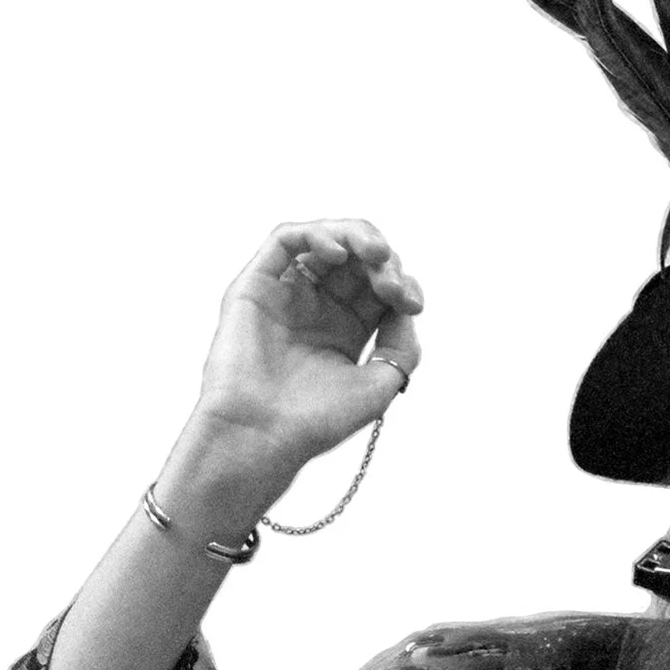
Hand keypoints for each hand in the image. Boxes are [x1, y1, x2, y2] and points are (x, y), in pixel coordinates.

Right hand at [192, 218, 424, 474]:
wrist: (261, 434)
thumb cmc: (315, 421)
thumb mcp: (378, 386)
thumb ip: (401, 347)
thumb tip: (406, 309)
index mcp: (346, 331)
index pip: (380, 289)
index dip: (402, 286)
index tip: (412, 304)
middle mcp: (316, 308)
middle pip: (358, 261)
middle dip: (384, 263)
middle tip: (392, 284)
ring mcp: (286, 294)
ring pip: (325, 240)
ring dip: (356, 237)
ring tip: (375, 254)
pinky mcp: (256, 284)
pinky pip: (285, 239)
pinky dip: (315, 234)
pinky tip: (338, 252)